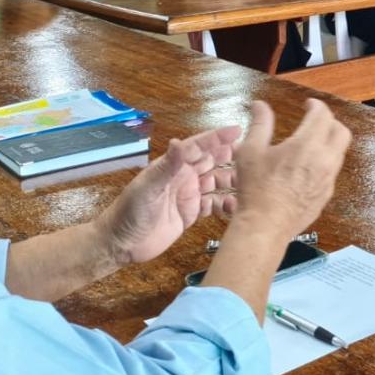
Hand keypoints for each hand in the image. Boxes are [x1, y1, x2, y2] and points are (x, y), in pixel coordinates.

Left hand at [95, 124, 240, 266]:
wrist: (122, 244)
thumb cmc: (130, 211)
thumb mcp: (148, 187)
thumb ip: (167, 166)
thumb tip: (179, 141)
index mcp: (173, 167)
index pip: (198, 146)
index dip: (217, 138)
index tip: (237, 130)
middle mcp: (183, 177)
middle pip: (211, 161)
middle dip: (231, 156)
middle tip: (253, 155)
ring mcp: (188, 195)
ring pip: (216, 182)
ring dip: (231, 180)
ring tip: (248, 182)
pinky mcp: (191, 213)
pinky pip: (213, 205)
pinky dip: (225, 204)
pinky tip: (234, 206)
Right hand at [233, 99, 350, 236]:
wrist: (265, 226)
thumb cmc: (256, 189)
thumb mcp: (250, 151)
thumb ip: (259, 124)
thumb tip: (260, 105)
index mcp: (307, 145)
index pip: (323, 115)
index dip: (316, 105)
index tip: (308, 105)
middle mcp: (324, 160)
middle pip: (341, 131)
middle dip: (330, 121)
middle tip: (314, 121)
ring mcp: (328, 179)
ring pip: (340, 151)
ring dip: (330, 141)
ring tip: (311, 143)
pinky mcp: (327, 194)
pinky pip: (333, 171)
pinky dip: (326, 161)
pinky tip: (308, 166)